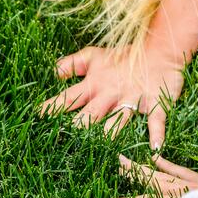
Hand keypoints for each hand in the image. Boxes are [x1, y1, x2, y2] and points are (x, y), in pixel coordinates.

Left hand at [41, 45, 185, 148]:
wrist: (160, 50)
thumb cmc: (124, 57)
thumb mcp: (95, 56)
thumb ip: (72, 64)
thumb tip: (54, 72)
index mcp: (95, 85)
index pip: (69, 98)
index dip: (53, 107)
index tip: (37, 117)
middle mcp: (110, 95)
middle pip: (91, 113)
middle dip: (79, 125)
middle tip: (66, 140)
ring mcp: (132, 100)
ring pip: (119, 119)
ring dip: (110, 133)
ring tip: (101, 146)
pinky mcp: (154, 104)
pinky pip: (156, 119)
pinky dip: (157, 132)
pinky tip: (155, 147)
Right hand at [116, 153, 197, 197]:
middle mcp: (182, 192)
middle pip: (150, 180)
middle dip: (130, 172)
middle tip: (113, 162)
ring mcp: (191, 184)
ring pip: (160, 174)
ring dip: (141, 167)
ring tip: (123, 159)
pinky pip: (180, 170)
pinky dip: (166, 164)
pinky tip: (155, 158)